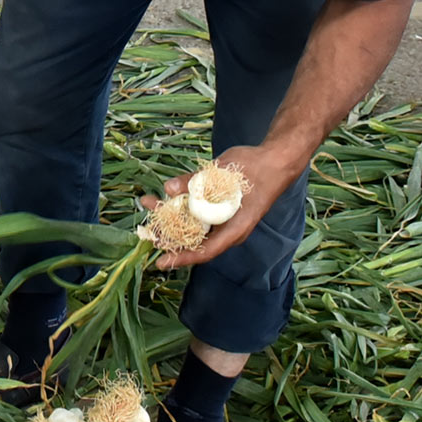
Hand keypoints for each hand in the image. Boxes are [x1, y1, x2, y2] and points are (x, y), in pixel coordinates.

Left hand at [145, 141, 301, 272]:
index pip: (205, 251)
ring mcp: (224, 219)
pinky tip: (166, 195)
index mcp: (234, 229)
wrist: (276, 160)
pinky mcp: (220, 208)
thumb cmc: (256, 169)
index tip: (161, 261)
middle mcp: (227, 229)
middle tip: (145, 226)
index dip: (181, 257)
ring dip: (170, 214)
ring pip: (193, 224)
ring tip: (148, 201)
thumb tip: (169, 189)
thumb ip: (195, 182)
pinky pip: (198, 212)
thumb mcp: (224, 172)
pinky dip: (182, 205)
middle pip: (194, 238)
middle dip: (167, 232)